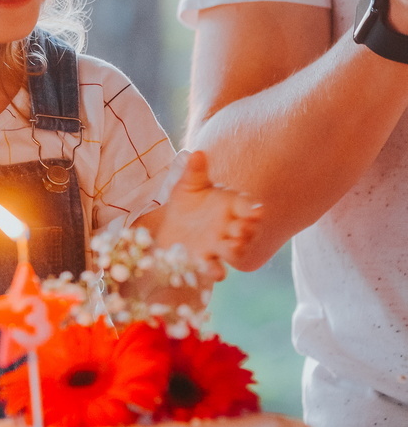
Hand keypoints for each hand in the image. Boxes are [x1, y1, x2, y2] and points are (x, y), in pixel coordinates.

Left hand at [151, 151, 262, 278]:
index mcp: (230, 205)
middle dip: (246, 230)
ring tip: (233, 246)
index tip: (255, 212)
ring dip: (236, 250)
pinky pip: (214, 267)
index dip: (252, 210)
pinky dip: (215, 271)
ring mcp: (219, 245)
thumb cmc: (188, 202)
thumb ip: (195, 171)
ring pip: (235, 251)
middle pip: (246, 230)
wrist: (171, 226)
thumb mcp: (189, 184)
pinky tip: (216, 273)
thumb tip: (197, 153)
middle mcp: (229, 227)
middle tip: (241, 229)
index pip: (247, 207)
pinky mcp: (205, 260)